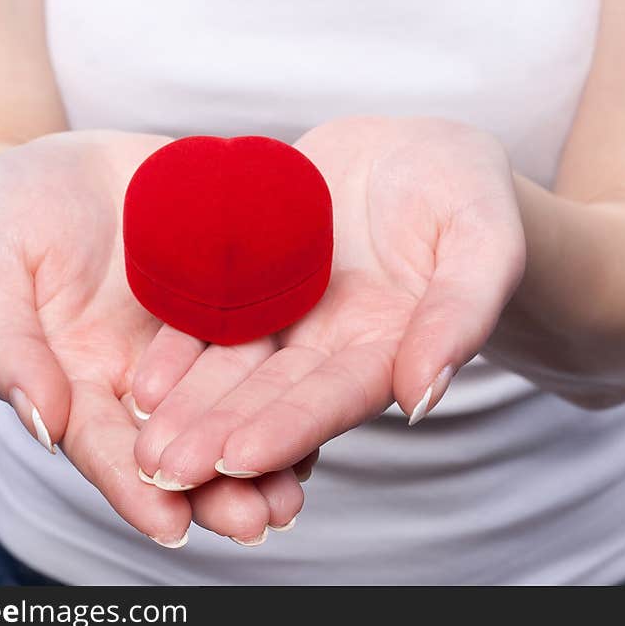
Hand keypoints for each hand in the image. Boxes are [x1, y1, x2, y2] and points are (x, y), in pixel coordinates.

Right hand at [0, 131, 303, 544]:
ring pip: (232, 407)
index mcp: (82, 385)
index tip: (170, 526)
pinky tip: (319, 410)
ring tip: (297, 488)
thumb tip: (40, 423)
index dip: (135, 488)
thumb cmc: (14, 218)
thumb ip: (7, 345)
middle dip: (218, 488)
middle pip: (183, 443)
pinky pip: (264, 347)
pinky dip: (288, 382)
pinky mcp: (234, 304)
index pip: (107, 448)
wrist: (73, 170)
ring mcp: (195, 345)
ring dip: (265, 450)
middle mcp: (145, 379)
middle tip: (259, 523)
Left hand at [131, 116, 524, 487]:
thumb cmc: (467, 193)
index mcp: (389, 349)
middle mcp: (331, 346)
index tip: (240, 459)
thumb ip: (460, 315)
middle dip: (219, 434)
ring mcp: (290, 317)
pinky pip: (212, 318)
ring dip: (188, 408)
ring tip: (140, 445)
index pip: (336, 397)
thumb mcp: (483, 242)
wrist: (416, 154)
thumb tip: (425, 397)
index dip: (290, 427)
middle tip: (165, 471)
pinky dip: (178, 350)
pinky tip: (142, 382)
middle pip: (272, 396)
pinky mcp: (256, 283)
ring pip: (233, 369)